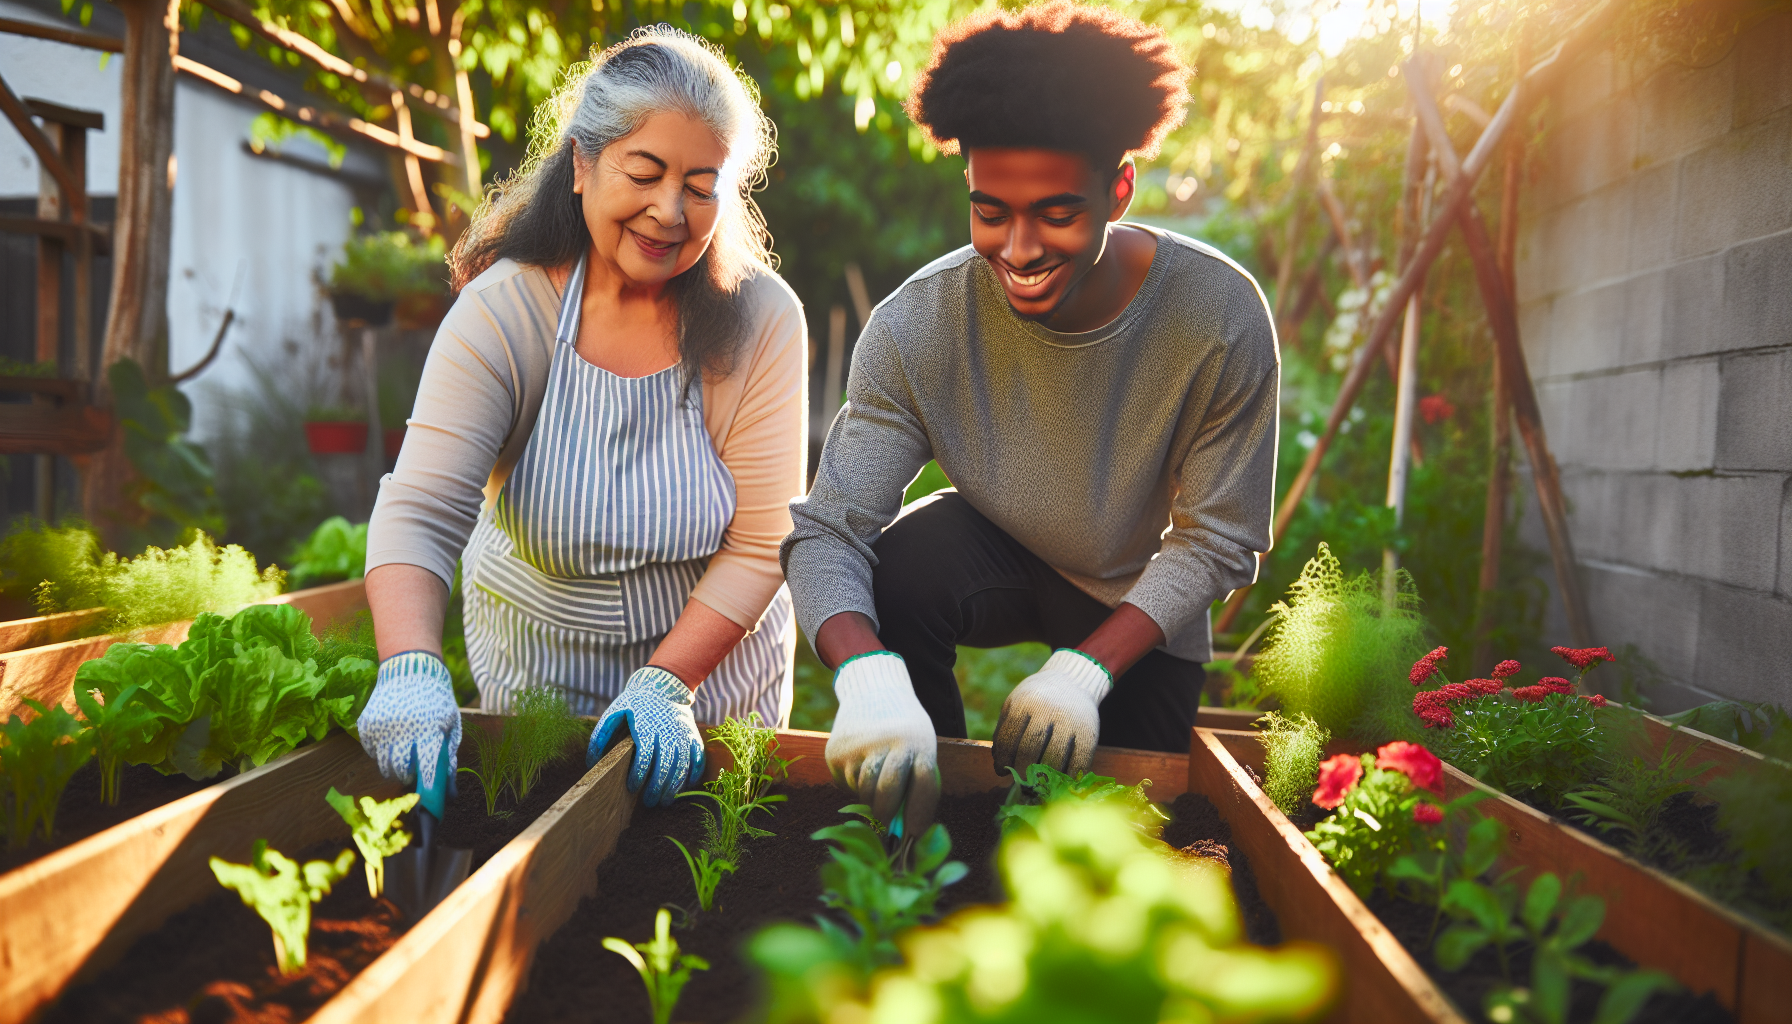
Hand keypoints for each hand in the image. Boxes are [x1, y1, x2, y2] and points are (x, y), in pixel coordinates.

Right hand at [357, 650, 462, 793]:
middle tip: (418, 768)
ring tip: (406, 750)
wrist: (410, 669)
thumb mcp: (451, 726)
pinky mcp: (366, 726)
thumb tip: (449, 795)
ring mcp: (381, 727)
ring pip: (384, 766)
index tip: (431, 811)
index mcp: (430, 729)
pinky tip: (393, 738)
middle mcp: (403, 729)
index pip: (428, 771)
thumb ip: (448, 759)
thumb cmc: (436, 701)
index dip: (429, 794)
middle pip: (402, 772)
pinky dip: (383, 752)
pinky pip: (372, 752)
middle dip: (411, 776)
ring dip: (396, 767)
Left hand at [589, 667, 705, 807]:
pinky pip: (698, 759)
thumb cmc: (635, 703)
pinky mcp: (693, 736)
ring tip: (664, 801)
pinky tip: (684, 786)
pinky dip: (693, 774)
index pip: (645, 756)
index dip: (639, 774)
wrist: (664, 686)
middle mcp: (668, 733)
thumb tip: (591, 762)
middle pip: (665, 765)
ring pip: (682, 766)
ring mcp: (683, 735)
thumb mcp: (615, 712)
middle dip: (657, 787)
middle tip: (648, 801)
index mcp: (647, 728)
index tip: (632, 787)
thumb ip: (601, 735)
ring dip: (674, 786)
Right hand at [826, 651, 939, 835]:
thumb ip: (915, 781)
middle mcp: (889, 742)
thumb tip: (904, 830)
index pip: (924, 784)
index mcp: (918, 742)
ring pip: (864, 791)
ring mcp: (860, 745)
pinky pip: (845, 783)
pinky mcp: (836, 750)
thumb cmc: (904, 728)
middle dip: (887, 815)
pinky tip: (858, 761)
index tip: (914, 833)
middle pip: (887, 792)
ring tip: (873, 777)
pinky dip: (852, 781)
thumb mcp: (919, 745)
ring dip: (869, 796)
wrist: (872, 690)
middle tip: (885, 823)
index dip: (920, 813)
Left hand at [992, 649, 1112, 775]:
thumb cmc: (1037, 697)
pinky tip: (1059, 780)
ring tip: (1037, 782)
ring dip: (1043, 777)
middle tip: (1020, 779)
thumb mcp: (1015, 703)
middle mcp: (1048, 712)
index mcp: (1025, 703)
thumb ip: (1004, 730)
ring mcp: (1070, 724)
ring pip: (1054, 760)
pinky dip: (1067, 777)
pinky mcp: (1088, 735)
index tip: (1002, 770)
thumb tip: (999, 763)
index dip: (1004, 759)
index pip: (1009, 739)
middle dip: (1021, 770)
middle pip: (1030, 750)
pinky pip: (1078, 764)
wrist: (1072, 680)